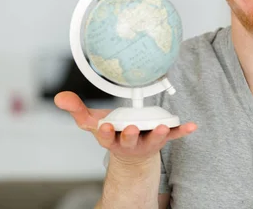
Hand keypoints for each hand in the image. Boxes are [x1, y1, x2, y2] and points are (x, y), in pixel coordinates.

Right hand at [54, 91, 196, 162]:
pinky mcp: (162, 138)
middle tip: (131, 129)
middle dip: (129, 135)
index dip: (106, 133)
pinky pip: (174, 135)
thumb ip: (76, 110)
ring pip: (153, 141)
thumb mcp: (92, 123)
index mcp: (112, 139)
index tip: (105, 128)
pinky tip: (192, 126)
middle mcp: (130, 142)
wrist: (132, 154)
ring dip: (157, 134)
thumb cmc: (113, 134)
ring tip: (161, 127)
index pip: (107, 138)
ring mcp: (147, 142)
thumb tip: (60, 97)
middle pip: (129, 140)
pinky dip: (182, 131)